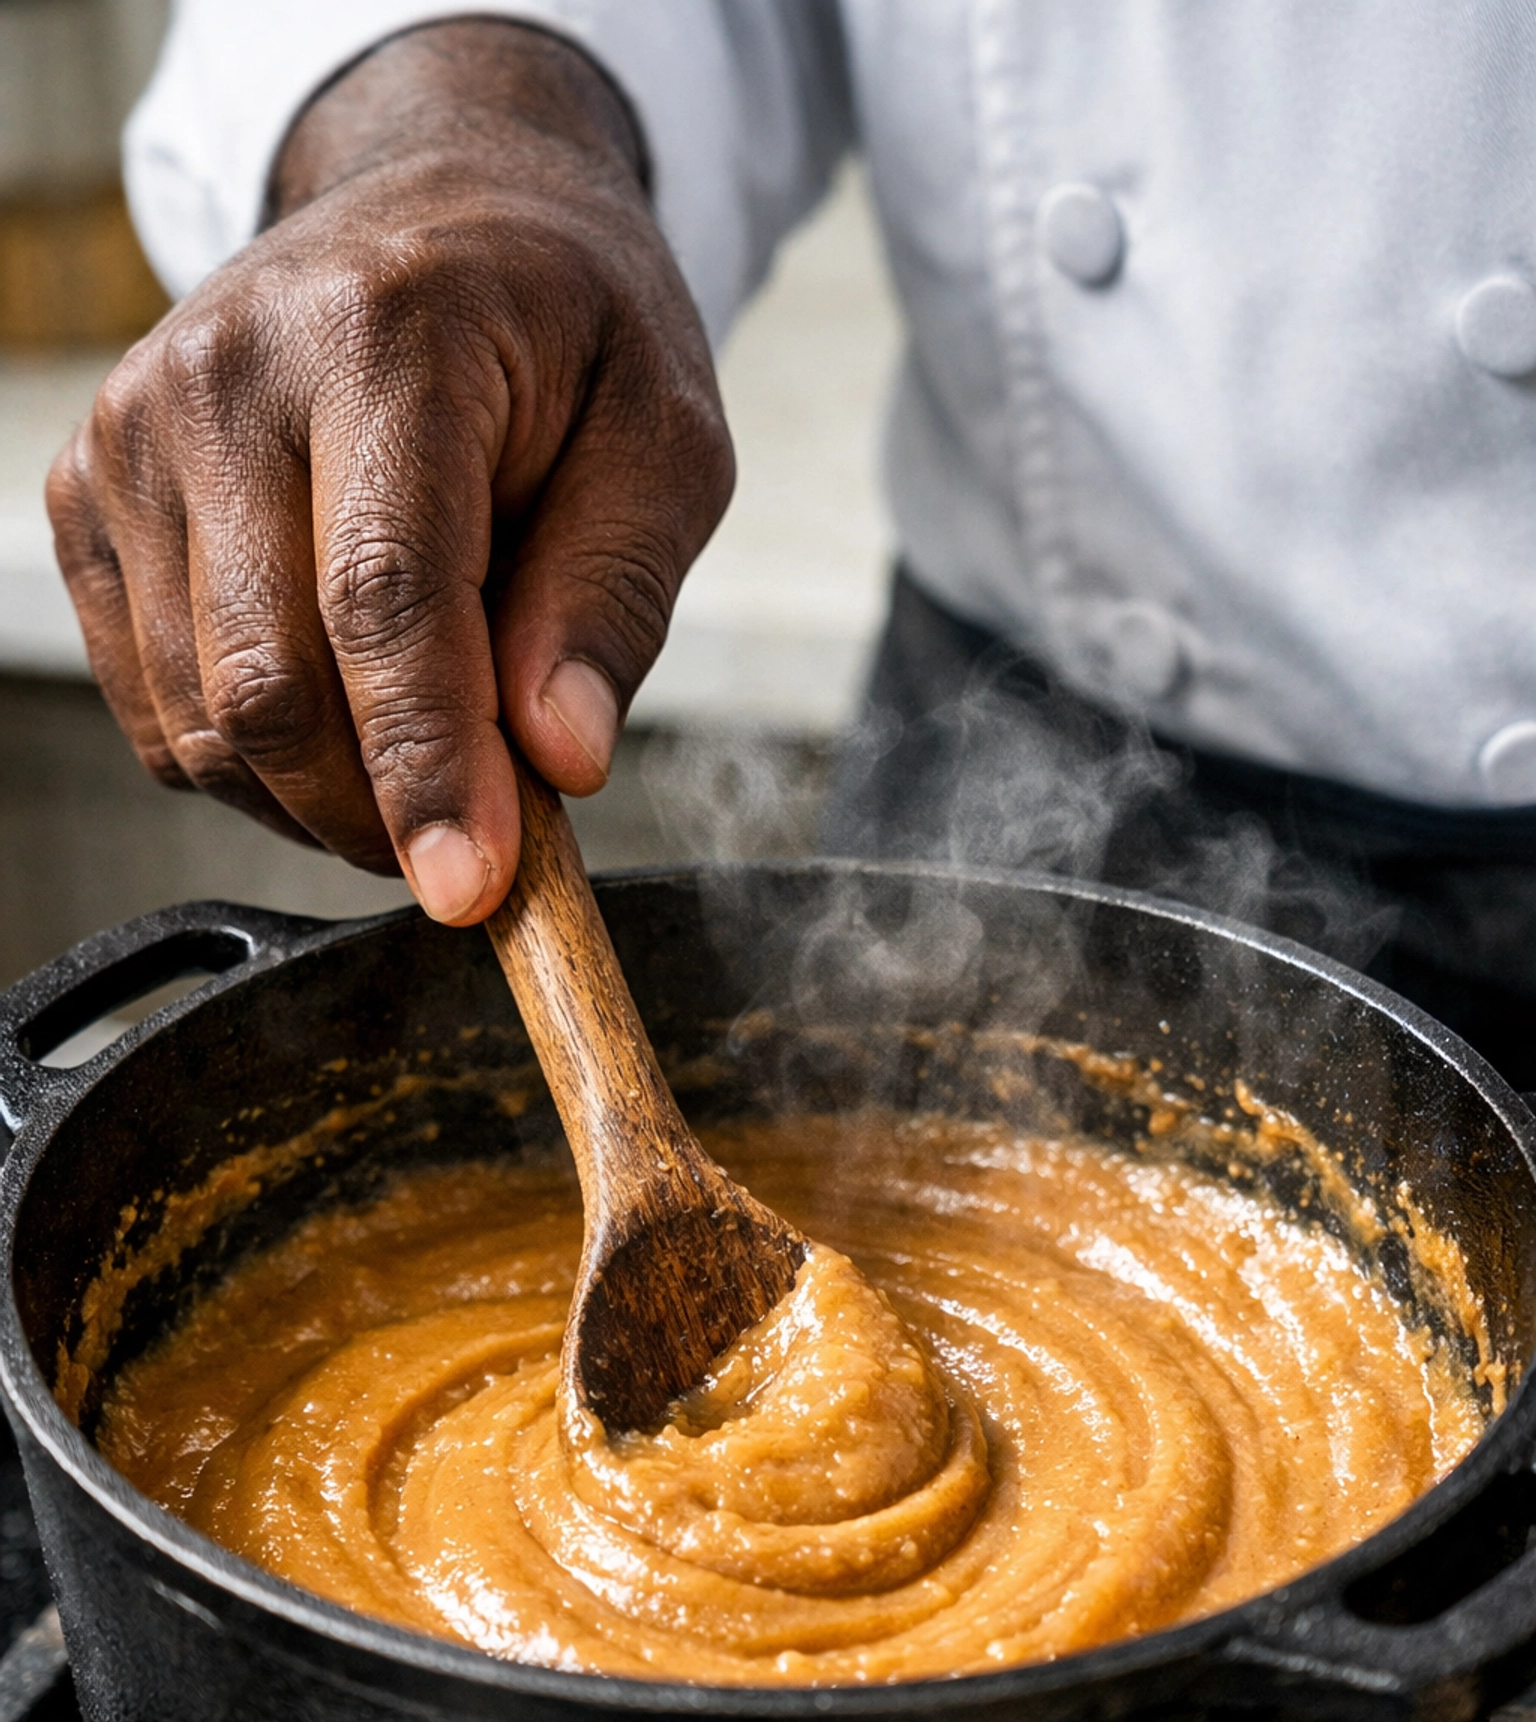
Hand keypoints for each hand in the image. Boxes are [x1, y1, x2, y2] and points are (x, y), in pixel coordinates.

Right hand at [46, 22, 732, 921]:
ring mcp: (134, 437)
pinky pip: (154, 712)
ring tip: (425, 758)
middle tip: (480, 841)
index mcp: (383, 337)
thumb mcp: (663, 439)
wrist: (434, 208)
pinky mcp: (88, 497)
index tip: (472, 890)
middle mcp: (225, 377)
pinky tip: (337, 715)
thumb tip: (558, 759)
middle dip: (378, 812)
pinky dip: (250, 764)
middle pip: (269, 682)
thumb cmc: (563, 327)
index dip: (426, 766)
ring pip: (202, 721)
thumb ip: (616, 597)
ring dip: (321, 801)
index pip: (383, 595)